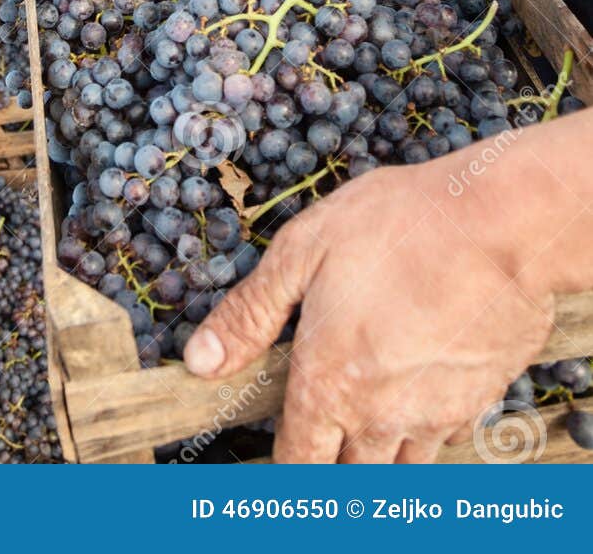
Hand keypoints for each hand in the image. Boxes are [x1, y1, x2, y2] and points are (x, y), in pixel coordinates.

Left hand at [182, 159, 555, 462]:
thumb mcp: (302, 252)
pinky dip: (425, 428)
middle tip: (323, 423)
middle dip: (330, 459)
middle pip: (348, 477)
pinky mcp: (479, 400)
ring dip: (377, 452)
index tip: (282, 444)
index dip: (285, 462)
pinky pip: (444, 438)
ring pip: (398, 467)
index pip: (298, 465)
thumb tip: (199, 361)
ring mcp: (436, 414)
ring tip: (366, 412)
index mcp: (329, 384)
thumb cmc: (399, 225)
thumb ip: (250, 314)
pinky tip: (418, 386)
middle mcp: (381, 416)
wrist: (502, 224)